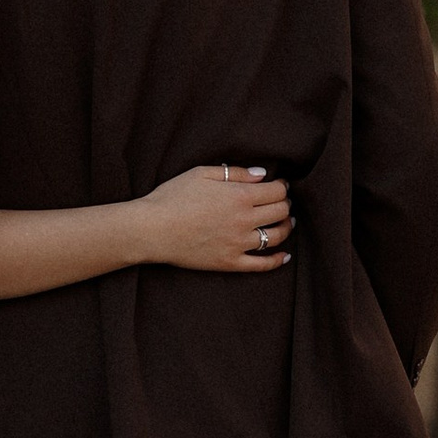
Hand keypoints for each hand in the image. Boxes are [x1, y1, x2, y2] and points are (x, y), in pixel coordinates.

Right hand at [133, 163, 294, 273]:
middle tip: (282, 202)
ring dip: (285, 228)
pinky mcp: (229, 262)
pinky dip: (277, 261)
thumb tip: (262, 175)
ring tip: (286, 223)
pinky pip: (261, 265)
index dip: (282, 187)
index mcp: (238, 196)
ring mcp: (238, 244)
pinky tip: (284, 256)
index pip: (275, 191)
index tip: (280, 186)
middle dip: (285, 205)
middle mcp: (243, 220)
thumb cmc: (172, 197)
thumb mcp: (201, 174)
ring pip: (275, 237)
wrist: (151, 229)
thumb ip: (235, 173)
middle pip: (279, 212)